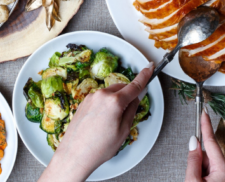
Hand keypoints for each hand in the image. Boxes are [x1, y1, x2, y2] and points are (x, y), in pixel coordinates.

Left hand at [38, 63, 153, 181]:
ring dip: (116, 100)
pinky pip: (100, 98)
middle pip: (122, 87)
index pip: (135, 85)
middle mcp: (102, 95)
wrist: (74, 156)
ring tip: (110, 122)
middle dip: (128, 95)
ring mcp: (91, 97)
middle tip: (128, 112)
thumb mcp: (123, 131)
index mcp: (114, 101)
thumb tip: (135, 98)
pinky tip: (101, 121)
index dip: (145, 75)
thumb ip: (131, 110)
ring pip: (110, 92)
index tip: (150, 67)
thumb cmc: (98, 148)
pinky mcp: (84, 101)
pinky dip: (105, 104)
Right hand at [185, 112, 224, 181]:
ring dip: (199, 170)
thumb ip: (193, 160)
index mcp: (223, 168)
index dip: (206, 125)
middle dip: (198, 161)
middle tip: (193, 176)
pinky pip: (210, 169)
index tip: (204, 112)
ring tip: (198, 181)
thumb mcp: (193, 180)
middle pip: (207, 154)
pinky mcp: (224, 178)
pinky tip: (202, 181)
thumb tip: (193, 143)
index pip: (211, 141)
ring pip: (207, 162)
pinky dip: (203, 173)